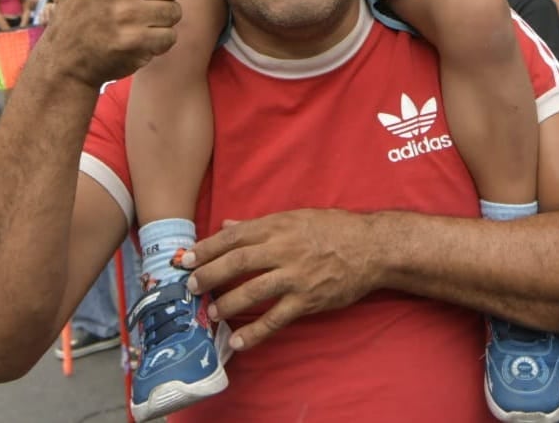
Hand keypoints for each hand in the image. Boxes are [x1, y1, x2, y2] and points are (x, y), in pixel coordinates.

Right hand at [37, 0, 183, 87]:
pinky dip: (155, 44)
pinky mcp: (131, 42)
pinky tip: (134, 42)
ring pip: (174, 12)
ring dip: (158, 22)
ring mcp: (122, 13)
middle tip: (133, 7)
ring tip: (132, 24)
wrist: (66, 56)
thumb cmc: (81, 2)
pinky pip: (169, 37)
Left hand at [183, 210, 377, 351]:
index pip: (234, 236)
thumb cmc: (334, 228)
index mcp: (278, 225)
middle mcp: (284, 248)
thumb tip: (227, 225)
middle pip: (237, 261)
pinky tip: (238, 341)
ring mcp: (296, 275)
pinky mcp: (308, 300)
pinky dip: (255, 331)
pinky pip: (276, 318)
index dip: (207, 248)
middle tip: (190, 286)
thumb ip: (259, 224)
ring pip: (253, 289)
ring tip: (211, 313)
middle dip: (209, 274)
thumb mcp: (295, 217)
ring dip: (228, 303)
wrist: (372, 247)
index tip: (186, 258)